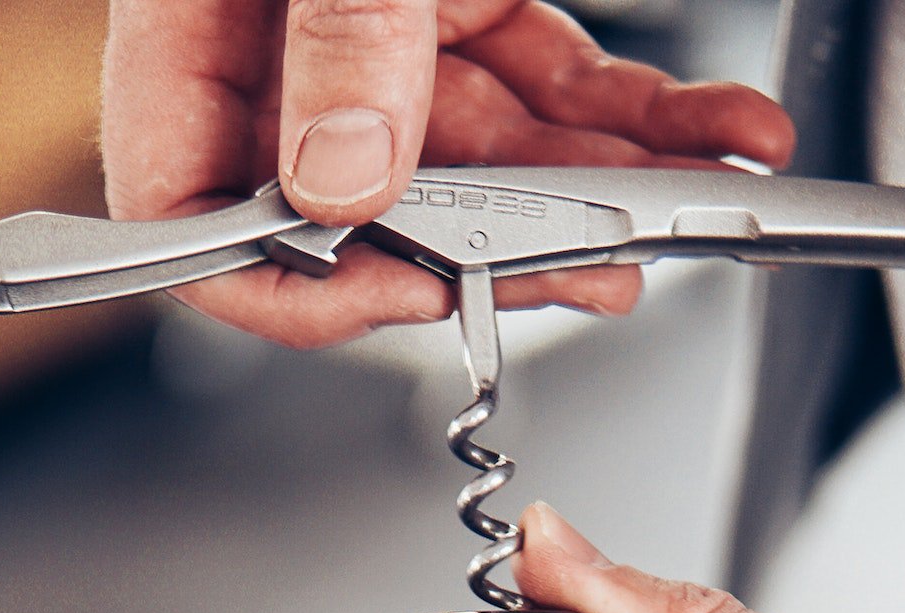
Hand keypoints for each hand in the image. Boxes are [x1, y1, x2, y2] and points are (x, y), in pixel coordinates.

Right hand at [101, 1, 793, 346]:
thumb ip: (342, 34)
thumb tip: (342, 183)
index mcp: (197, 20)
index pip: (190, 204)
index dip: (283, 277)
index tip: (392, 291)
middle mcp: (286, 40)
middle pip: (368, 204)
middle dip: (497, 246)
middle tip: (583, 268)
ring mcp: (387, 29)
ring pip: (486, 159)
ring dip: (599, 192)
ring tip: (686, 204)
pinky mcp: (473, 1)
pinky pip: (554, 80)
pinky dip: (641, 114)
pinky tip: (714, 133)